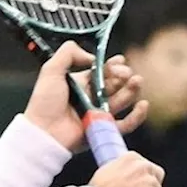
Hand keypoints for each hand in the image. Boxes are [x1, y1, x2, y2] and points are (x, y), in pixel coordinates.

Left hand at [23, 41, 148, 151]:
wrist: (43, 132)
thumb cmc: (44, 103)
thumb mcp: (51, 70)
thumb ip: (68, 54)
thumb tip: (91, 56)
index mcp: (80, 84)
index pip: (101, 72)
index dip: (112, 66)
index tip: (121, 61)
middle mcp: (91, 98)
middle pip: (114, 84)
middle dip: (123, 76)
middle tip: (127, 73)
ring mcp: (99, 115)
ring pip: (122, 100)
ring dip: (132, 90)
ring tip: (137, 82)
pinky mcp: (104, 130)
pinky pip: (125, 124)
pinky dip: (137, 116)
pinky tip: (143, 105)